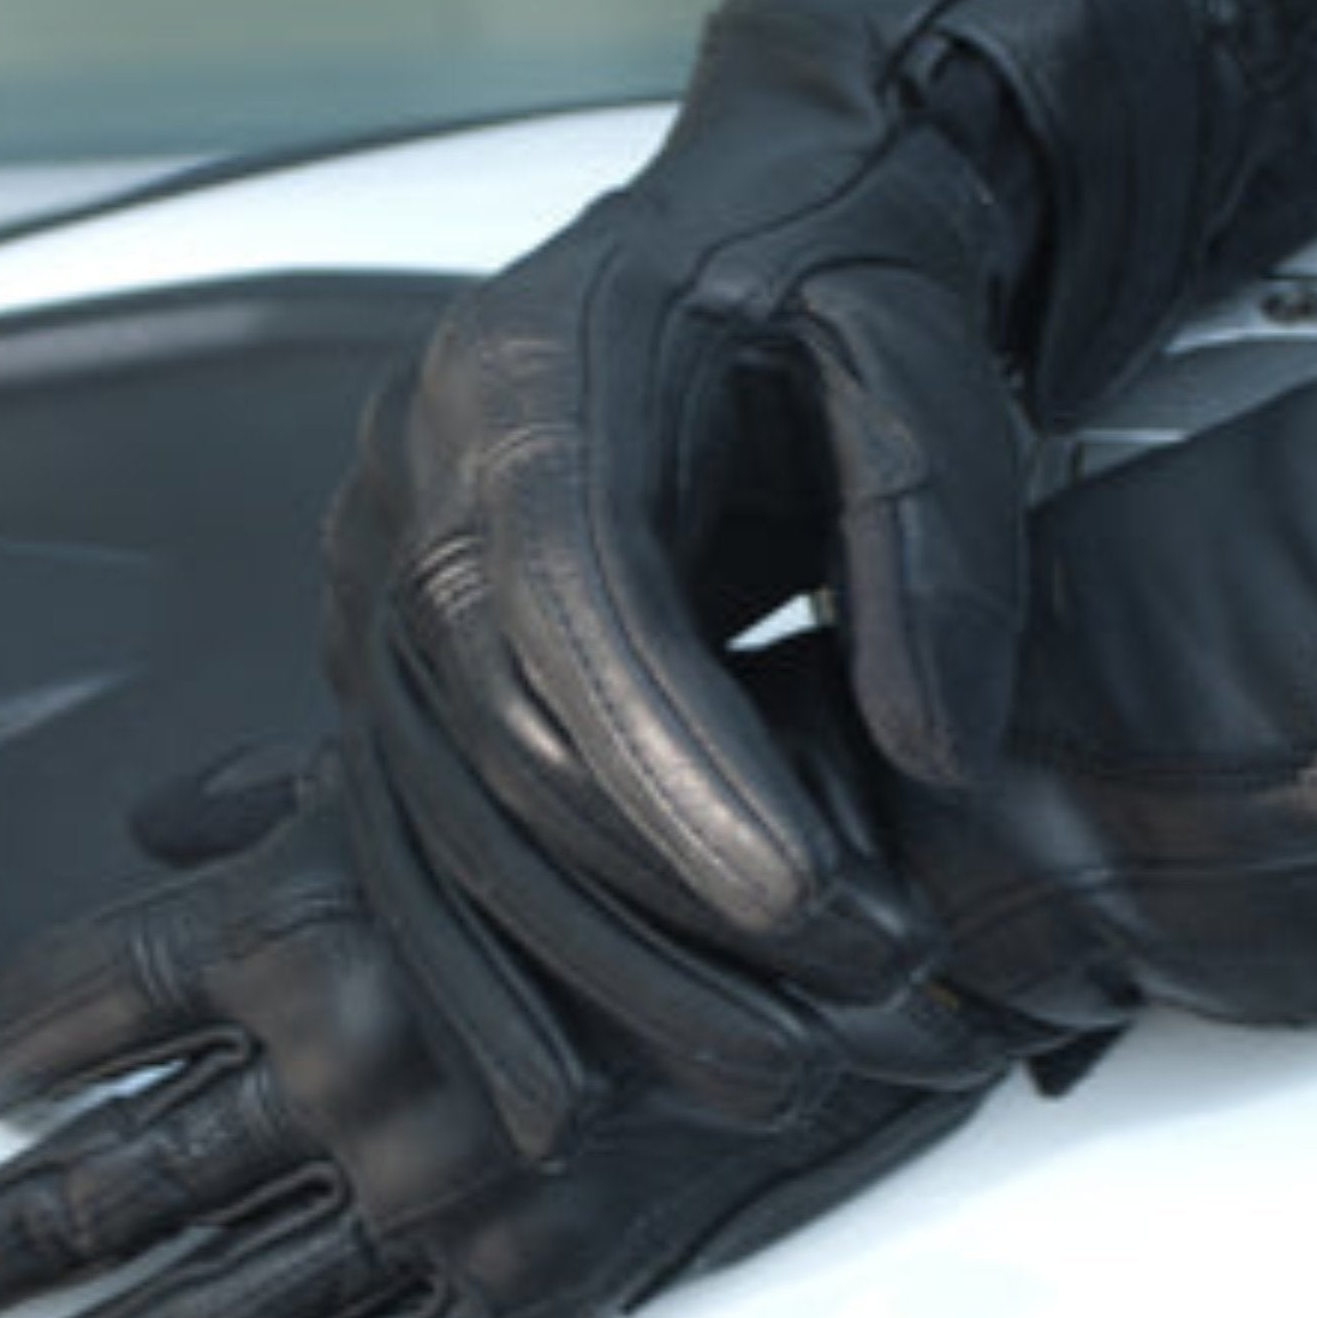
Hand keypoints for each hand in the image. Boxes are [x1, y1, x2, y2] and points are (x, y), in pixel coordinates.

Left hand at [0, 774, 990, 1317]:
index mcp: (320, 907)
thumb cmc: (689, 807)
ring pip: (199, 1316)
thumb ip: (302, 785)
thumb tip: (171, 810)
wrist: (880, 885)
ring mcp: (440, 1184)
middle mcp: (351, 1057)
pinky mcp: (544, 1281)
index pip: (78, 1007)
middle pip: (103, 1183)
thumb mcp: (480, 755)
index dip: (0, 1058)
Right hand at [367, 349, 1316, 1106]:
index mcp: (535, 379)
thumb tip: (929, 754)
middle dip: (672, 901)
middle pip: (506, 741)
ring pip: (453, 823)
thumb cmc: (828, 275)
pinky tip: (565, 1086)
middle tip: (849, 998)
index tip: (808, 900)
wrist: (748, 231)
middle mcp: (421, 485)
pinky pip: (424, 839)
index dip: (677, 768)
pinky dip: (496, 970)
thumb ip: (928, 540)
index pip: (574, 596)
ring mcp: (388, 579)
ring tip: (758, 1075)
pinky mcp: (401, 661)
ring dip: (597, 975)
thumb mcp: (915, 361)